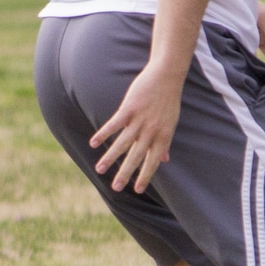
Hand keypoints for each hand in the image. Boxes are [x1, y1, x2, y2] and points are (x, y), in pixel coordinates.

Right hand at [90, 61, 184, 192]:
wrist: (167, 75)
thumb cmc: (169, 99)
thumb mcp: (171, 123)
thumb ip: (165, 142)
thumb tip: (165, 159)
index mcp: (163, 136)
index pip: (153, 161)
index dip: (145, 176)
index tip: (137, 189)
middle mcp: (151, 131)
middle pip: (136, 156)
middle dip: (125, 173)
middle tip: (116, 188)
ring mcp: (139, 120)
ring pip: (122, 143)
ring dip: (110, 157)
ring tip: (99, 169)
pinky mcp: (129, 108)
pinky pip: (114, 125)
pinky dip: (103, 134)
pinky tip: (93, 143)